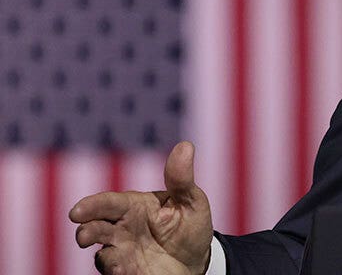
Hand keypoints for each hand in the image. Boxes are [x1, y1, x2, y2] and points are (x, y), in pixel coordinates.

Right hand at [70, 141, 213, 274]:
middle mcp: (122, 228)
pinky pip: (116, 270)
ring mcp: (122, 251)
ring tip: (116, 265)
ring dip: (106, 257)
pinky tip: (125, 272)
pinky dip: (117, 270)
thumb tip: (185, 146)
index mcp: (134, 206)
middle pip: (96, 227)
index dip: (93, 205)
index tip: (78, 211)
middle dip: (87, 231)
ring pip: (103, 253)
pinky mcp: (127, 270)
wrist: (197, 260)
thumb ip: (182, 179)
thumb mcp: (191, 201)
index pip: (109, 203)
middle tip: (84, 235)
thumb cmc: (190, 225)